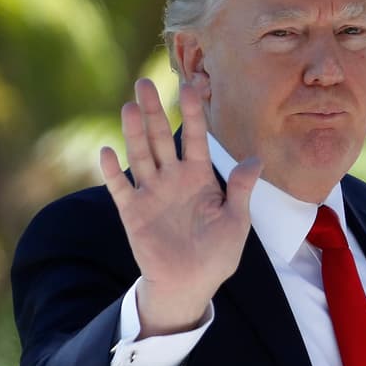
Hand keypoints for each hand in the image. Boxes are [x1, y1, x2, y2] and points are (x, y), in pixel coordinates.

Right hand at [100, 79, 261, 338]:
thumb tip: (256, 158)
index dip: (191, 113)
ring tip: (130, 107)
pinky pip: (120, 187)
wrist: (192, 283)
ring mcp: (150, 193)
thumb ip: (241, 189)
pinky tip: (108, 152)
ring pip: (139, 155)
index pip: (194, 138)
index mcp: (199, 177)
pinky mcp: (133, 212)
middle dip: (153, 111)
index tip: (190, 86)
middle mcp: (172, 179)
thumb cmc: (218, 253)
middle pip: (160, 138)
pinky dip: (112, 171)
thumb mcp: (236, 220)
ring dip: (133, 132)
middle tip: (143, 82)